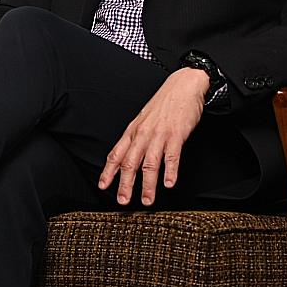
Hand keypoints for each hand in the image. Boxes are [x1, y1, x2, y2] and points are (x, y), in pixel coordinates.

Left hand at [99, 68, 210, 205]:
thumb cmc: (164, 104)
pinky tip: (169, 183)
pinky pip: (172, 156)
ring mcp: (159, 135)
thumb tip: (127, 156)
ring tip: (147, 200)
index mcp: (133, 131)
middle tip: (122, 201)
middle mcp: (143, 134)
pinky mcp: (176, 135)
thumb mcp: (143, 120)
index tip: (103, 186)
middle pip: (130, 163)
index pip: (116, 154)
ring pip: (150, 164)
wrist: (183, 85)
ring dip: (147, 184)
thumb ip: (136, 138)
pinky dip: (170, 171)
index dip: (108, 172)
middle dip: (125, 184)